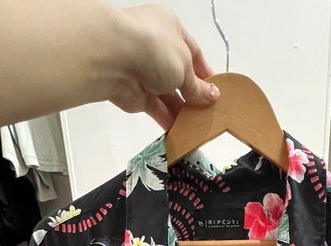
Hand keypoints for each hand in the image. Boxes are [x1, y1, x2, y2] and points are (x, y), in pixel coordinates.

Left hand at [109, 4, 219, 128]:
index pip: (193, 52)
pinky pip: (156, 108)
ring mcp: (144, 72)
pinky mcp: (135, 95)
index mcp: (171, 29)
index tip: (217, 91)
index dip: (206, 73)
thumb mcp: (184, 65)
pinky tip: (182, 132)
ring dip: (183, 111)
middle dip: (195, 94)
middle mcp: (157, 49)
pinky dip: (168, 119)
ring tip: (199, 126)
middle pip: (180, 75)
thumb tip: (212, 96)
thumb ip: (198, 85)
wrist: (113, 59)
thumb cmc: (155, 49)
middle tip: (210, 113)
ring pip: (168, 94)